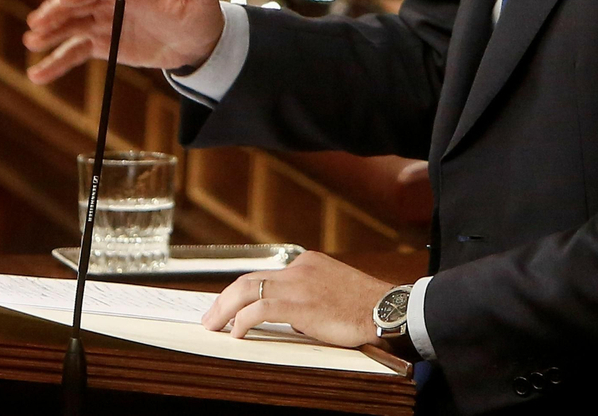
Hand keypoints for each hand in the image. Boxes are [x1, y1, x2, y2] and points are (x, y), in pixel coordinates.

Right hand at [23, 0, 224, 84]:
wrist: (199, 43)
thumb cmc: (201, 12)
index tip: (65, 0)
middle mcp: (114, 0)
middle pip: (79, 3)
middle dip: (57, 12)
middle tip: (36, 24)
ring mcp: (105, 21)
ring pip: (71, 26)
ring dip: (50, 34)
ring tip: (30, 44)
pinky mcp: (103, 43)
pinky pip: (75, 51)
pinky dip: (57, 62)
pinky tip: (37, 75)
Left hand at [201, 251, 393, 349]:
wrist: (387, 309)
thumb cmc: (365, 307)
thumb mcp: (333, 291)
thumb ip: (308, 297)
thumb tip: (286, 317)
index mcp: (308, 263)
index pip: (264, 274)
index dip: (241, 291)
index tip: (228, 305)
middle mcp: (300, 268)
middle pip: (249, 279)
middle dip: (224, 299)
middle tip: (210, 317)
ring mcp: (299, 284)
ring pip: (247, 290)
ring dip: (224, 309)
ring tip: (214, 325)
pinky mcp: (300, 304)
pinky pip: (259, 309)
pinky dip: (242, 321)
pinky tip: (237, 333)